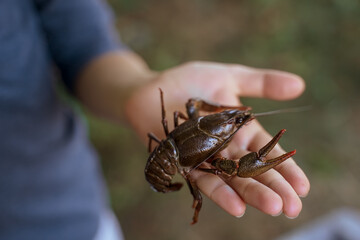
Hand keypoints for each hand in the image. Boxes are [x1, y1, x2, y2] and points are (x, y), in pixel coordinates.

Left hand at [125, 61, 309, 218]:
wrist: (153, 88)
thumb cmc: (190, 81)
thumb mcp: (229, 77)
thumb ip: (261, 83)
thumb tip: (300, 85)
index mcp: (240, 131)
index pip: (267, 152)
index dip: (285, 169)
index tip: (303, 186)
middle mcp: (226, 149)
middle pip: (253, 171)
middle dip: (274, 188)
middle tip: (294, 207)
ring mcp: (206, 159)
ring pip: (232, 180)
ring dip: (252, 194)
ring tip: (274, 207)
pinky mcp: (186, 164)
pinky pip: (204, 180)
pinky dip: (220, 193)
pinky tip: (238, 206)